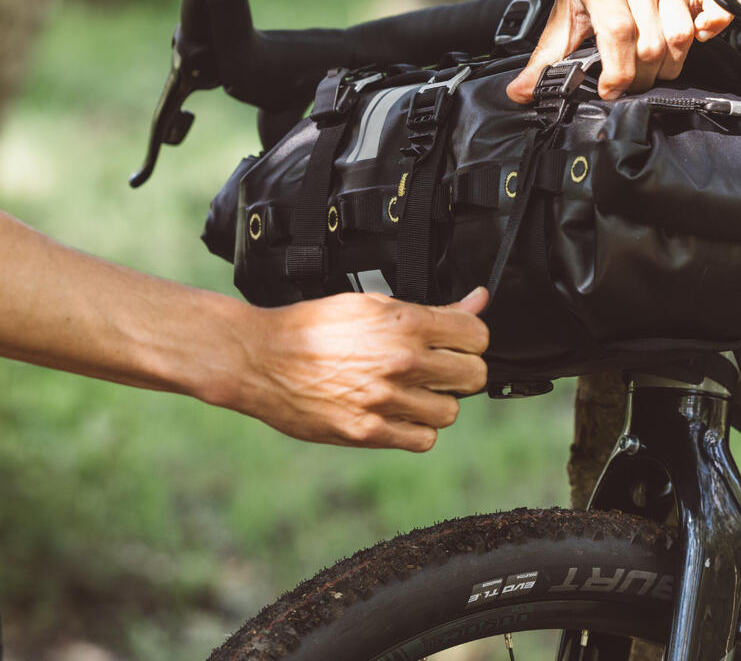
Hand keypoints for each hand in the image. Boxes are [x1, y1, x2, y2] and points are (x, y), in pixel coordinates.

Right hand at [223, 287, 489, 451]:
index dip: (470, 337)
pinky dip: (417, 429)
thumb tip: (478, 299)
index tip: (458, 340)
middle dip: (461, 370)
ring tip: (413, 390)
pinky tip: (399, 412)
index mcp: (405, 323)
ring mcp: (386, 400)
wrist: (261, 358)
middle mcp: (401, 361)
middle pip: (473, 376)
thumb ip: (433, 308)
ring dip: (438, 402)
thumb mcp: (373, 304)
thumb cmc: (313, 327)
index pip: (477, 335)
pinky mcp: (369, 432)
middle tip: (439, 367)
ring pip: (451, 411)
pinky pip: (424, 440)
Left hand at [506, 0, 732, 102]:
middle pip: (652, 41)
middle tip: (628, 83)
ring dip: (670, 64)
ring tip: (652, 69)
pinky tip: (695, 39)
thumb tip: (519, 93)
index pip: (619, 33)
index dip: (618, 72)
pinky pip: (715, 5)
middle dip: (641, 77)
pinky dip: (712, 27)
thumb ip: (544, 56)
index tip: (609, 90)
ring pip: (682, 33)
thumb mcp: (563, 8)